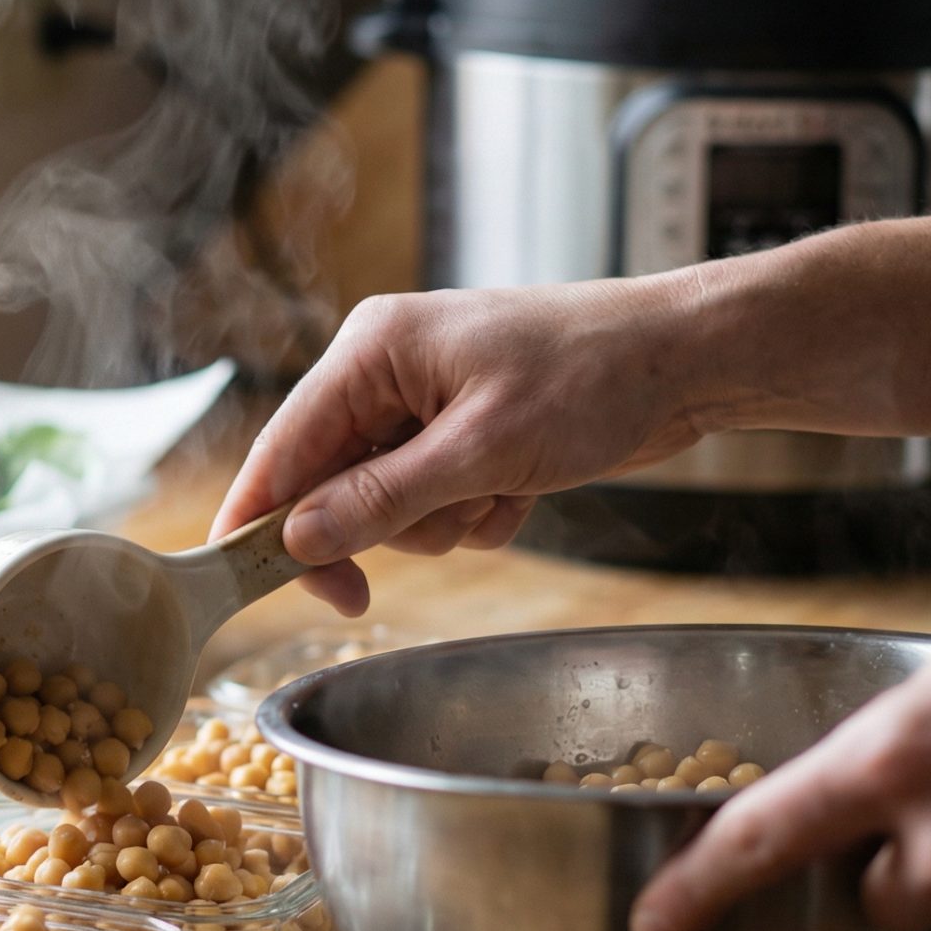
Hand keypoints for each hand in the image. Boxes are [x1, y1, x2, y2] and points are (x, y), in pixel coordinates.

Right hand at [212, 278, 708, 613]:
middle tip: (405, 559)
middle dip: (384, 524)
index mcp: (373, 349)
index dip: (261, 517)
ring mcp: (429, 405)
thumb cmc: (592, 376)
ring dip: (441, 522)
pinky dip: (476, 514)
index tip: (244, 581)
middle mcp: (389, 371)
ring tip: (501, 489)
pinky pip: (437, 505)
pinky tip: (522, 490)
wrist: (686, 361)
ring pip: (388, 505)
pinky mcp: (467, 435)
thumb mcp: (481, 449)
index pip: (285, 445)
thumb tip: (299, 539)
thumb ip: (383, 499)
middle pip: (331, 484)